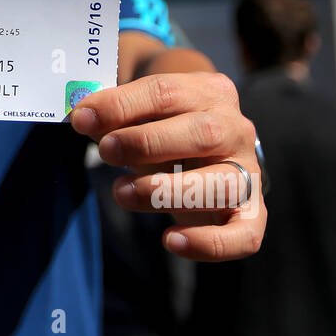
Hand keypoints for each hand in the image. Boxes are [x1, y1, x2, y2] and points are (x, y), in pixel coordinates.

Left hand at [71, 72, 264, 260]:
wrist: (206, 154)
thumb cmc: (164, 130)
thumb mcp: (143, 116)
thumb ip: (117, 117)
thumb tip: (84, 119)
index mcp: (209, 92)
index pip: (166, 91)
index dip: (121, 105)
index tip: (83, 119)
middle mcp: (236, 129)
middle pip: (202, 133)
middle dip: (146, 143)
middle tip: (106, 151)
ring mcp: (249, 173)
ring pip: (221, 185)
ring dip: (166, 192)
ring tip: (122, 192)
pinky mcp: (252, 216)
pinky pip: (243, 236)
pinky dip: (208, 244)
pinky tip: (170, 241)